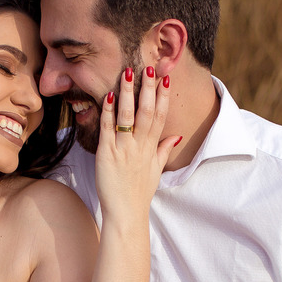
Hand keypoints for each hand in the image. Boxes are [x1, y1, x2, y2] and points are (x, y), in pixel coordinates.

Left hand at [94, 66, 178, 222]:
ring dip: (128, 94)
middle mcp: (139, 146)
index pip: (161, 117)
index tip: (166, 78)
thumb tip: (175, 136)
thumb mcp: (156, 171)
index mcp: (151, 148)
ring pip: (128, 116)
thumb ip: (164, 151)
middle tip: (149, 68)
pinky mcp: (106, 155)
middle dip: (149, 89)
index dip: (164, 97)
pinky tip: (107, 96)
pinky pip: (107, 129)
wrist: (126, 213)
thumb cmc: (139, 193)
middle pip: (148, 112)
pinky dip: (107, 112)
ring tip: (128, 73)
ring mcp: (123, 150)